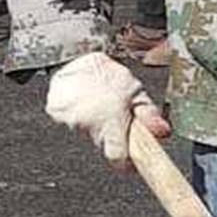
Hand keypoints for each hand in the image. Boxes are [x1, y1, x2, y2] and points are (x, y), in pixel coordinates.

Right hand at [45, 49, 169, 165]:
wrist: (74, 54)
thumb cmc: (106, 73)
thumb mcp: (135, 90)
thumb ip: (148, 114)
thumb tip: (162, 132)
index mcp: (110, 121)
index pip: (118, 160)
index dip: (127, 162)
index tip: (133, 158)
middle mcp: (87, 124)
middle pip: (104, 146)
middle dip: (113, 136)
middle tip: (116, 117)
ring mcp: (68, 120)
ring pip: (89, 134)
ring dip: (96, 124)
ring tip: (100, 105)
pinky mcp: (55, 114)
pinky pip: (71, 123)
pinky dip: (79, 116)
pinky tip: (86, 102)